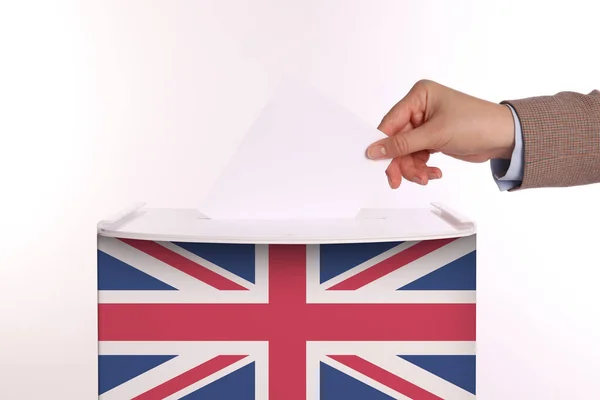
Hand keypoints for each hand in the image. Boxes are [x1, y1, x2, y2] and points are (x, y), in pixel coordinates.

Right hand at [367, 79, 514, 187]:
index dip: (383, 143)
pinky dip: (422, 168)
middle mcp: (420, 108)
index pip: (391, 122)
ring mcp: (426, 125)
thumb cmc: (477, 123)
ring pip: (406, 152)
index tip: (375, 162)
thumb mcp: (435, 134)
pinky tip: (433, 173)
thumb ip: (402, 144)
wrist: (505, 137)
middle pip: (397, 141)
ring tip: (425, 177)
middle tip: (397, 180)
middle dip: (401, 161)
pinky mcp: (432, 139)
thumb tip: (374, 150)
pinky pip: (417, 157)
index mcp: (419, 96)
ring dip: (413, 168)